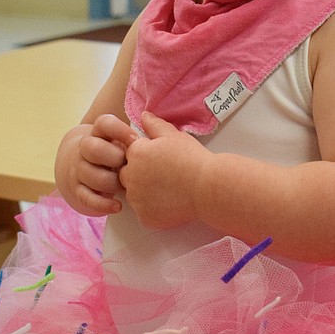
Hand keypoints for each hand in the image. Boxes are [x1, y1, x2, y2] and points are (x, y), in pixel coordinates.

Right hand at [61, 114, 136, 215]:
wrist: (85, 166)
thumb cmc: (116, 152)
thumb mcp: (124, 141)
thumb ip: (138, 137)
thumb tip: (157, 128)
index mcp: (98, 132)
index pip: (104, 124)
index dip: (120, 130)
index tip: (135, 139)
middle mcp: (85, 148)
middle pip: (93, 148)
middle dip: (115, 157)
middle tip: (130, 165)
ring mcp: (79, 169)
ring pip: (91, 175)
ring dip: (112, 182)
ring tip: (127, 187)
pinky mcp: (78, 190)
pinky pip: (87, 198)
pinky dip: (104, 204)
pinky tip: (118, 206)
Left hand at [119, 110, 207, 228]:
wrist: (207, 187)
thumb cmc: (193, 159)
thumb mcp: (174, 136)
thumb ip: (154, 125)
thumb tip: (144, 115)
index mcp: (135, 153)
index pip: (130, 154)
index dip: (146, 157)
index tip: (161, 161)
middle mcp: (130, 176)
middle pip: (127, 175)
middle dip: (141, 176)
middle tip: (166, 177)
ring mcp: (136, 199)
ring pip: (135, 196)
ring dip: (146, 194)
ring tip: (170, 190)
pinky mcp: (145, 217)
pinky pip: (145, 214)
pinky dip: (155, 211)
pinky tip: (171, 204)